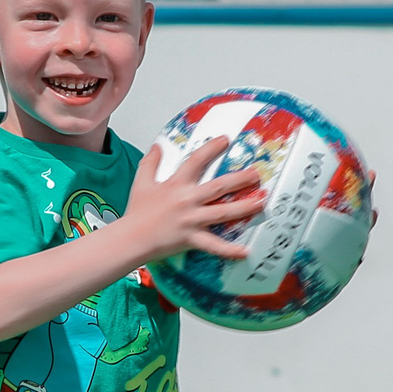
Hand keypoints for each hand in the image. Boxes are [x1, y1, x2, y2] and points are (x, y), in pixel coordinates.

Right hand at [123, 140, 265, 262]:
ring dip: (244, 207)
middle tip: (256, 174)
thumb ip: (150, 163)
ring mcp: (191, 220)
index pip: (196, 160)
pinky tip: (246, 251)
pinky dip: (230, 250)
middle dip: (240, 179)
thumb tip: (157, 146)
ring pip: (223, 212)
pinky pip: (214, 245)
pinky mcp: (192, 239)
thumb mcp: (141, 182)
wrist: (130, 238)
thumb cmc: (136, 213)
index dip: (212, 148)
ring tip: (261, 201)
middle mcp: (187, 200)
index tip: (226, 140)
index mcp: (176, 184)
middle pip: (219, 187)